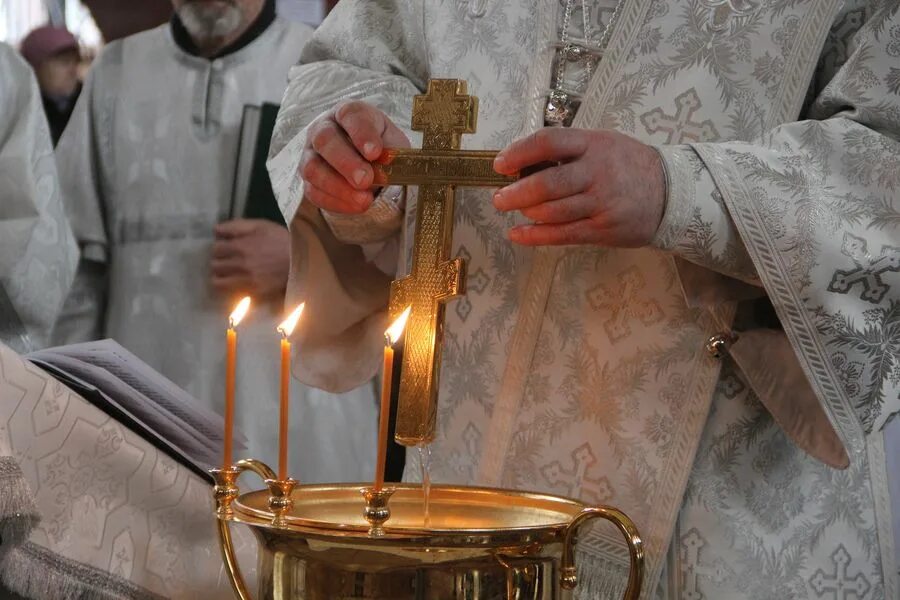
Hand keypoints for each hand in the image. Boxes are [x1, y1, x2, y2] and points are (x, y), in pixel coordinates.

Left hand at [211, 219, 289, 297]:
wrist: (300, 260)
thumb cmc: (280, 239)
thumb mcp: (260, 225)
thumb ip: (236, 226)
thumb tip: (215, 230)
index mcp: (240, 246)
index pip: (215, 249)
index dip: (219, 247)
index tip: (225, 248)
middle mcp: (239, 265)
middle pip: (215, 266)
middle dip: (218, 261)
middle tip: (226, 260)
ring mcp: (246, 280)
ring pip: (218, 281)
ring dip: (220, 276)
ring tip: (227, 273)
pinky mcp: (253, 292)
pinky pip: (231, 292)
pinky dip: (229, 287)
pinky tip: (235, 282)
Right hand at [299, 101, 409, 213]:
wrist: (373, 165)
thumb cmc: (383, 148)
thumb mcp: (393, 143)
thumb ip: (390, 151)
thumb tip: (383, 164)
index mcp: (347, 113)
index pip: (350, 115)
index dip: (362, 134)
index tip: (374, 152)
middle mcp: (323, 129)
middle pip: (324, 140)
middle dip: (346, 162)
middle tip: (365, 179)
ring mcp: (311, 154)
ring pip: (312, 168)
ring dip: (338, 186)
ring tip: (364, 199)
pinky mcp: (309, 180)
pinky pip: (313, 192)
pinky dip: (336, 201)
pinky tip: (356, 206)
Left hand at [492, 128, 665, 246]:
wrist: (670, 193)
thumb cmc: (627, 165)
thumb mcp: (603, 144)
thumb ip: (569, 151)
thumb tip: (524, 162)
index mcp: (593, 145)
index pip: (549, 142)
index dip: (520, 152)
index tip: (500, 164)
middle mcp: (596, 173)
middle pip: (547, 184)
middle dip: (516, 193)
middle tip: (499, 198)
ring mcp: (600, 203)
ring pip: (552, 211)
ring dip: (525, 212)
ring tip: (512, 210)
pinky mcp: (602, 229)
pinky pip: (562, 235)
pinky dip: (535, 236)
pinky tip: (517, 234)